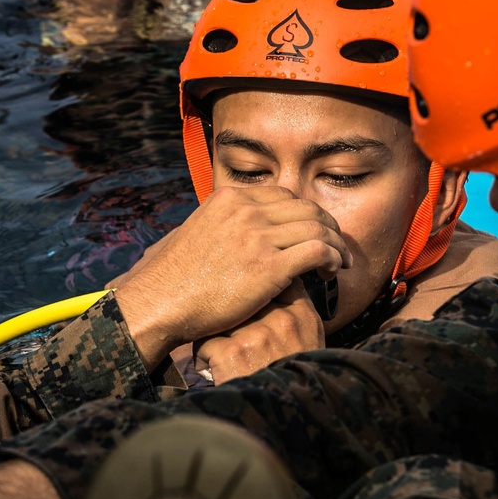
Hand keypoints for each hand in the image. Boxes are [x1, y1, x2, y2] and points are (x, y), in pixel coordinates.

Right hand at [113, 185, 351, 369]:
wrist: (159, 303)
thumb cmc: (171, 279)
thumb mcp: (193, 233)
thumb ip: (220, 225)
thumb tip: (231, 232)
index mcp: (229, 199)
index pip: (283, 195)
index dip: (305, 213)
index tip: (313, 231)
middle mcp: (245, 210)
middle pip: (305, 207)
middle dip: (327, 226)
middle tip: (335, 247)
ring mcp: (257, 236)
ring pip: (317, 227)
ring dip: (335, 244)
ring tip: (339, 263)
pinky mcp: (268, 265)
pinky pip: (317, 251)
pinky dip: (331, 258)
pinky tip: (330, 272)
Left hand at [192, 280, 324, 384]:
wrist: (285, 423)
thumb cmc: (295, 386)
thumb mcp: (310, 348)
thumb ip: (297, 320)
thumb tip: (279, 294)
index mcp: (303, 318)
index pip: (280, 283)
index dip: (262, 290)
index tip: (253, 302)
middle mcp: (282, 320)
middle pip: (246, 299)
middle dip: (236, 316)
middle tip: (236, 339)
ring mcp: (256, 334)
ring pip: (221, 319)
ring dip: (218, 337)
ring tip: (225, 360)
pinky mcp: (232, 352)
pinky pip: (205, 343)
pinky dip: (205, 360)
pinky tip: (216, 374)